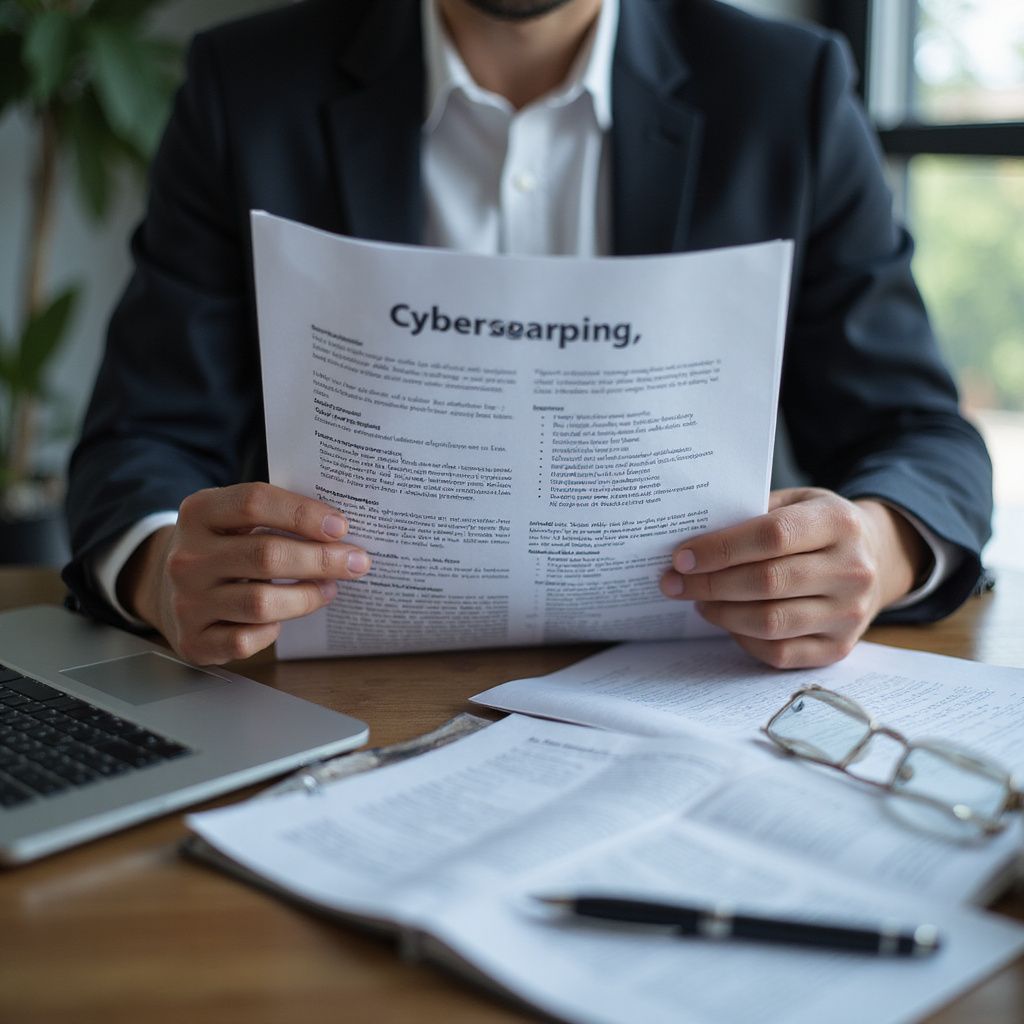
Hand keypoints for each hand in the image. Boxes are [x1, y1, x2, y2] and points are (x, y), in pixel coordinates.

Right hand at [119, 483, 370, 664]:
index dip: (303, 513)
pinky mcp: (193, 640)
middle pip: (266, 555)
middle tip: (357, 562)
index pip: (254, 502)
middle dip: (322, 559)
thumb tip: (340, 531)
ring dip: (307, 597)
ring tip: (329, 589)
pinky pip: (245, 640)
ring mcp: (186, 601)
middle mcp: (187, 556)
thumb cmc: (223, 547)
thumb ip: (278, 516)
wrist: (166, 587)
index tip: (341, 526)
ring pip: (261, 602)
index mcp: (199, 512)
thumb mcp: (235, 519)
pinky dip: (272, 631)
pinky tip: (282, 618)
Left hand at [659, 488, 928, 668]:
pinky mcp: (838, 648)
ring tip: (698, 600)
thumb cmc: (817, 526)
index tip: (682, 557)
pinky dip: (742, 639)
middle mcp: (853, 570)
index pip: (772, 536)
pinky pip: (779, 652)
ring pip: (769, 622)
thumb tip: (692, 540)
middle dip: (709, 584)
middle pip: (766, 582)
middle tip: (674, 582)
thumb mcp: (796, 502)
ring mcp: (849, 614)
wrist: (875, 558)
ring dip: (721, 613)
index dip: (721, 549)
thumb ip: (752, 513)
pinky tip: (727, 620)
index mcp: (839, 522)